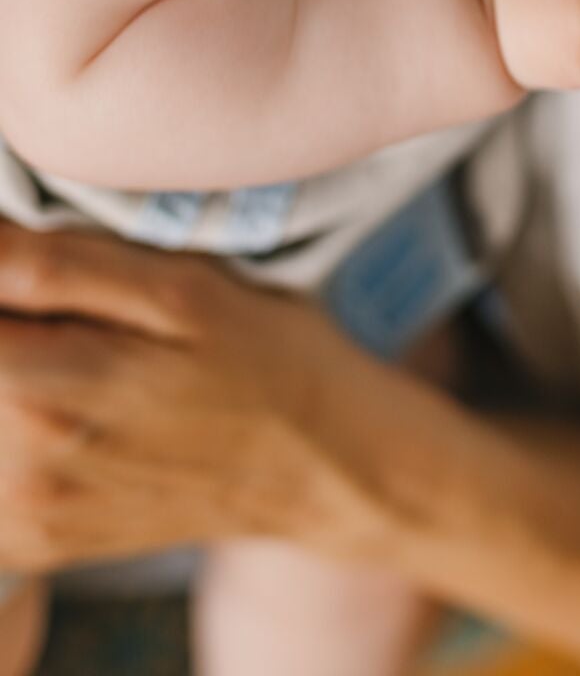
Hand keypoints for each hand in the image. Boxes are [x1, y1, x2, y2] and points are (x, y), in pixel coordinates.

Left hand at [0, 224, 402, 571]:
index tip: (32, 270)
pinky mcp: (32, 544)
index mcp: (48, 393)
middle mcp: (21, 471)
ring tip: (77, 347)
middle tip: (77, 308)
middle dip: (8, 320)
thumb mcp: (178, 286)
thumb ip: (56, 266)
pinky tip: (68, 397)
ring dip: (12, 365)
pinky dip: (10, 424)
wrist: (319, 464)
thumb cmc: (259, 352)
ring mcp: (24, 518)